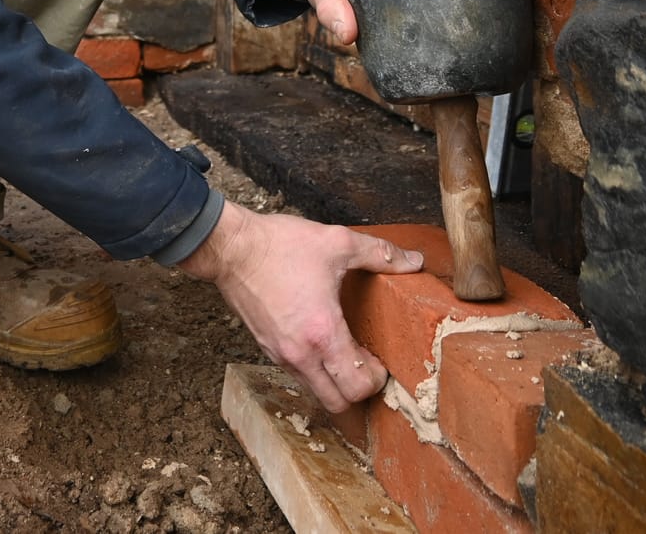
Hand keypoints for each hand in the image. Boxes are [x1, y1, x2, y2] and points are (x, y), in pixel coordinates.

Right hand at [177, 201, 423, 411]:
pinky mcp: (266, 347)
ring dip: (334, 381)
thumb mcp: (337, 243)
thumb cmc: (280, 246)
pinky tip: (319, 340)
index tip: (380, 358)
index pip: (356, 387)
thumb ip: (380, 254)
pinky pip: (297, 374)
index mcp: (323, 333)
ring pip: (315, 392)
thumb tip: (413, 260)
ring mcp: (280, 354)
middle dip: (357, 390)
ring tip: (344, 351)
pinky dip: (313, 369)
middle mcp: (301, 354)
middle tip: (365, 362)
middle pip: (337, 403)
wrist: (231, 248)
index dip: (376, 380)